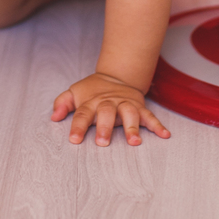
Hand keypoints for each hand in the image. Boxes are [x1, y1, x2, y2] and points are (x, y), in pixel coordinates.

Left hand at [52, 73, 169, 145]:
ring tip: (134, 142)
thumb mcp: (75, 93)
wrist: (115, 75)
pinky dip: (157, 125)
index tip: (74, 140)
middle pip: (106, 113)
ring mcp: (125, 104)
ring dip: (132, 128)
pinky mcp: (139, 106)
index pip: (82, 114)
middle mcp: (109, 103)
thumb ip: (63, 103)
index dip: (78, 126)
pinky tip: (165, 135)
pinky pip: (149, 115)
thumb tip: (54, 116)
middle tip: (102, 143)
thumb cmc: (93, 91)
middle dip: (105, 128)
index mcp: (92, 102)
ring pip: (129, 114)